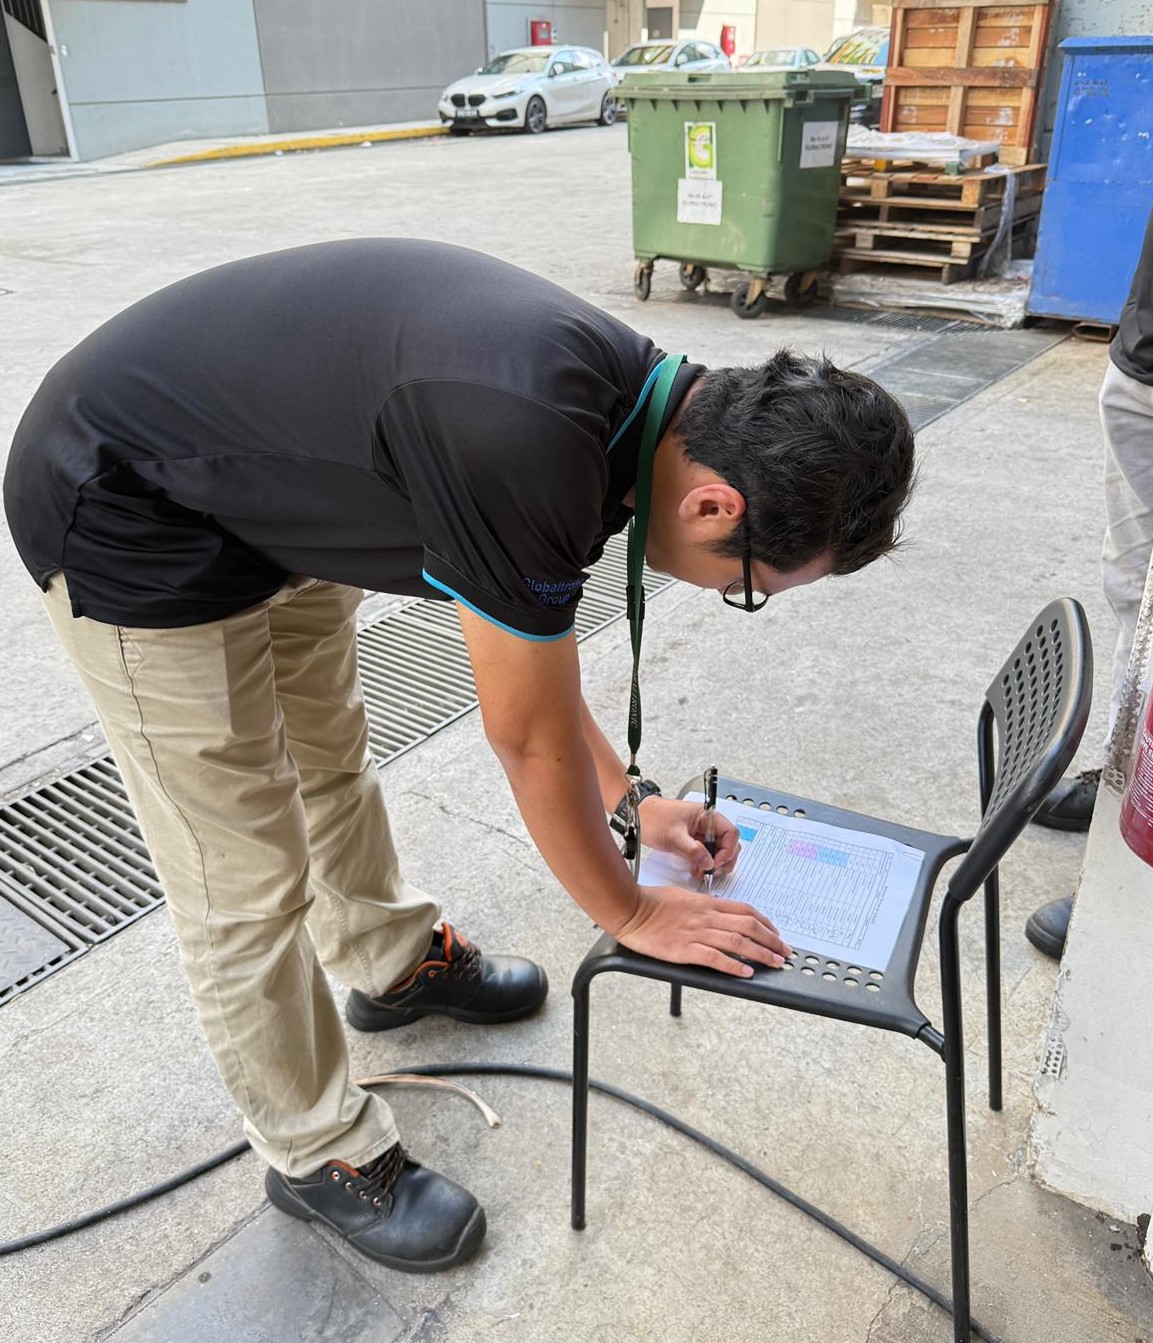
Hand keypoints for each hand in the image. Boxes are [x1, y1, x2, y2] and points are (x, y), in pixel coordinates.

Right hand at [612, 884, 791, 976]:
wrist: (630, 909)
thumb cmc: (651, 901)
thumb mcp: (682, 896)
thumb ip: (702, 905)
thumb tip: (716, 913)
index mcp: (706, 903)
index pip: (745, 911)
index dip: (765, 922)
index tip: (776, 932)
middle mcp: (706, 917)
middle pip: (748, 927)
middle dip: (771, 940)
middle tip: (785, 952)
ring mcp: (697, 933)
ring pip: (738, 943)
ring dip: (761, 954)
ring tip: (776, 963)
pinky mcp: (685, 950)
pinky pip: (715, 958)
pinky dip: (734, 966)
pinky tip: (747, 973)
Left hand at [637, 796, 739, 880]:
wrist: (638, 817)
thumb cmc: (653, 818)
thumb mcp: (673, 836)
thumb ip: (693, 850)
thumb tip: (709, 863)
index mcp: (708, 816)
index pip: (731, 833)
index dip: (728, 850)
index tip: (716, 863)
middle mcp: (708, 824)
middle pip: (729, 844)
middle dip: (724, 860)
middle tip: (713, 872)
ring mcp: (702, 833)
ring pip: (719, 851)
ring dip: (714, 864)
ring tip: (703, 873)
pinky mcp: (695, 842)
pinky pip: (707, 855)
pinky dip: (705, 864)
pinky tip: (696, 870)